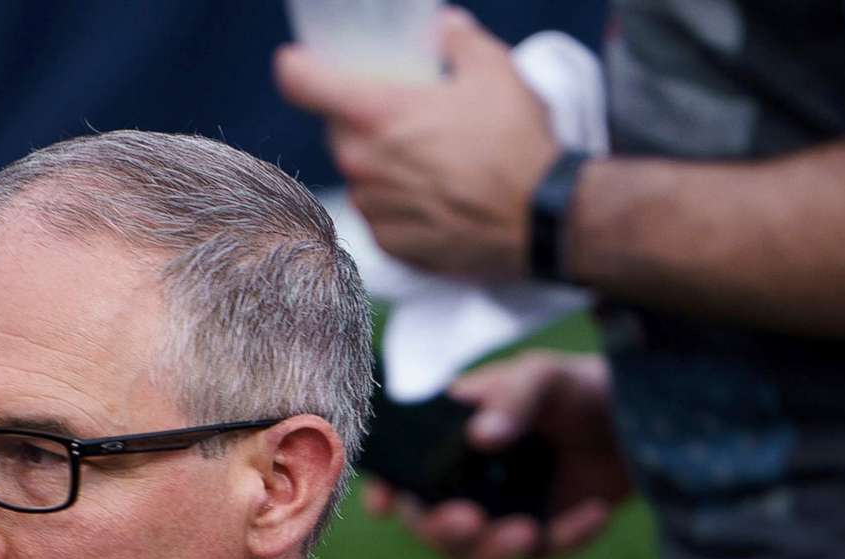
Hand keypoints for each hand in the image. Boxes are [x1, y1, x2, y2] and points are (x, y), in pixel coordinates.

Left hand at [276, 9, 559, 280]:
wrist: (545, 220)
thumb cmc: (518, 145)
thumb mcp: (495, 72)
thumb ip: (459, 41)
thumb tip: (444, 26)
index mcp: (376, 114)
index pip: (301, 82)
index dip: (299, 68)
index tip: (303, 64)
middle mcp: (363, 164)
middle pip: (337, 132)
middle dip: (362, 122)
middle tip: (404, 118)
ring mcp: (375, 209)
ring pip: (360, 176)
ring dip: (382, 167)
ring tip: (430, 164)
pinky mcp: (393, 246)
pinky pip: (381, 216)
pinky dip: (400, 206)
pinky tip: (436, 199)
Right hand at [366, 351, 630, 558]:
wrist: (640, 420)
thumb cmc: (578, 387)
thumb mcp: (546, 377)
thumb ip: (513, 398)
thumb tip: (480, 437)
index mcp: (450, 436)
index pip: (403, 468)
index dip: (387, 489)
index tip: (384, 505)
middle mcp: (465, 481)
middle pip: (431, 523)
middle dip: (444, 530)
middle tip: (469, 520)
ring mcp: (499, 513)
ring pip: (475, 553)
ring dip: (493, 551)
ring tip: (528, 534)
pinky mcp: (539, 537)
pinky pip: (540, 553)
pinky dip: (566, 539)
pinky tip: (596, 511)